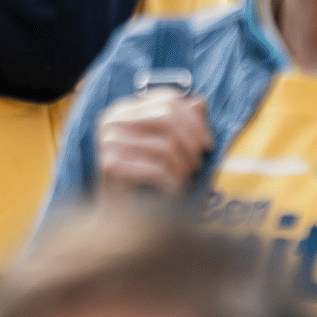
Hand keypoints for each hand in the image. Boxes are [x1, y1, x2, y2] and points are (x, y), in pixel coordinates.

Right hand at [96, 89, 210, 196]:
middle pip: (168, 120)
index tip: (207, 143)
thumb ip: (177, 121)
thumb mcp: (160, 144)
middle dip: (192, 143)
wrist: (116, 215)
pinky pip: (157, 169)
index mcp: (124, 110)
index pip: (167, 102)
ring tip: (186, 179)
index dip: (194, 121)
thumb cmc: (142, 176)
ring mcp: (108, 142)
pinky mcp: (111, 165)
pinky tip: (176, 190)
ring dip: (184, 167)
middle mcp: (112, 121)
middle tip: (198, 164)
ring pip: (166, 146)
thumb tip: (199, 104)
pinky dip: (174, 182)